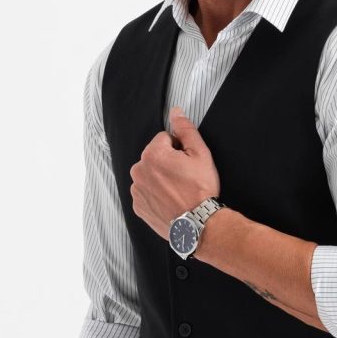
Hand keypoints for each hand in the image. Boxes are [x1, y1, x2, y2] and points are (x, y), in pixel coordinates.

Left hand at [130, 106, 220, 239]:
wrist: (197, 224)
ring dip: (161, 179)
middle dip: (167, 164)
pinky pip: (146, 193)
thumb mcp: (200, 154)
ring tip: (178, 191)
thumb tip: (176, 113)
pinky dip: (156, 195)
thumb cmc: (200, 192)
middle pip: (155, 157)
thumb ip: (185, 130)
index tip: (187, 164)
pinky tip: (170, 201)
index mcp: (152, 154)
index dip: (179, 149)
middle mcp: (139, 171)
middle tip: (184, 179)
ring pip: (150, 175)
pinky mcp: (138, 206)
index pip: (164, 139)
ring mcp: (137, 190)